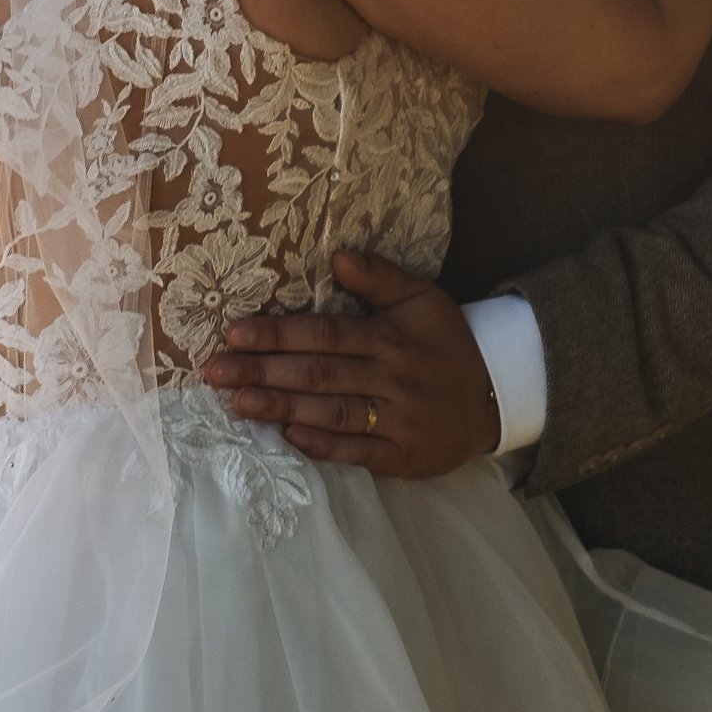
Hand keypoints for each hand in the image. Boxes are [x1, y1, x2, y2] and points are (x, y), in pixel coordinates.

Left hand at [202, 249, 503, 476]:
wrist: (496, 397)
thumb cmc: (447, 343)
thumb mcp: (423, 298)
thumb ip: (380, 277)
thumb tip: (336, 256)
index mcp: (391, 337)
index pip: (326, 334)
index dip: (279, 334)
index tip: (235, 333)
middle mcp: (391, 378)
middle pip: (319, 374)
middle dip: (263, 371)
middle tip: (215, 371)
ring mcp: (396, 420)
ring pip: (331, 413)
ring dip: (281, 407)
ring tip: (237, 402)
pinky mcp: (401, 456)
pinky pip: (357, 451)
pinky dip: (323, 445)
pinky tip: (288, 436)